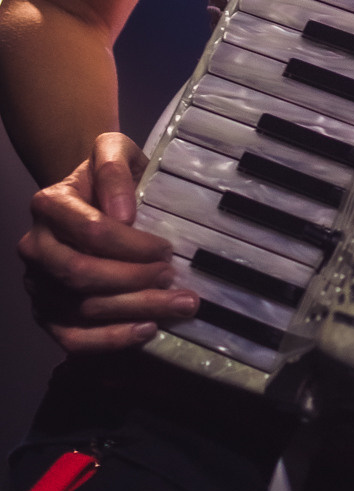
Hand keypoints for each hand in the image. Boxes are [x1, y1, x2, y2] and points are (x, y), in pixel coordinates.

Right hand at [17, 132, 197, 349]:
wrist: (90, 197)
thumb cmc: (109, 177)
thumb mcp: (115, 151)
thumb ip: (114, 168)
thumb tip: (123, 215)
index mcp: (49, 205)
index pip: (90, 231)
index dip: (132, 244)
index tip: (167, 248)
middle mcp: (36, 246)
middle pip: (83, 273)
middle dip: (135, 279)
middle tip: (174, 277)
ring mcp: (38, 283)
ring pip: (81, 308)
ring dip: (135, 310)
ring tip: (179, 305)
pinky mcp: (47, 313)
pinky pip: (72, 338)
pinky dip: (110, 340)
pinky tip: (147, 329)